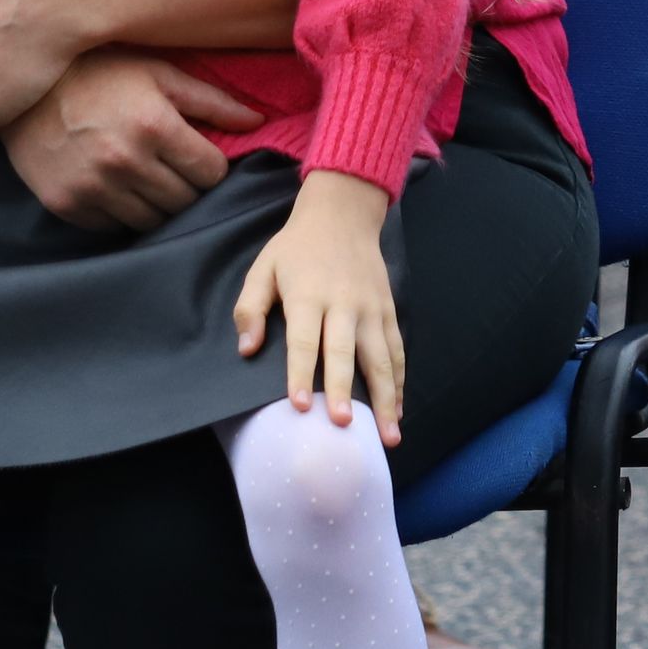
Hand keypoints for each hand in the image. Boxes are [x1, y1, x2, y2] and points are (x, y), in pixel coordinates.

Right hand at [0, 48, 242, 230]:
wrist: (20, 84)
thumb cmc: (99, 71)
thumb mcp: (158, 73)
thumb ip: (211, 100)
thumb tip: (258, 121)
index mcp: (155, 125)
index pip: (211, 173)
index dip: (211, 166)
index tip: (200, 156)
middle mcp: (126, 161)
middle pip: (186, 201)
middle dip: (189, 187)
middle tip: (176, 169)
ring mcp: (94, 187)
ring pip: (154, 221)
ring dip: (159, 205)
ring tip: (149, 179)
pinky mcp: (67, 204)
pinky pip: (115, 227)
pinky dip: (123, 213)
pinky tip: (118, 187)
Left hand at [236, 169, 403, 439]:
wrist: (343, 214)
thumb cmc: (296, 248)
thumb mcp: (263, 268)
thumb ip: (250, 309)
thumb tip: (247, 350)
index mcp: (308, 295)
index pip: (304, 341)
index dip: (300, 374)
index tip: (299, 406)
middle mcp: (344, 304)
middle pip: (345, 353)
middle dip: (343, 390)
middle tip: (344, 426)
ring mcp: (372, 308)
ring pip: (381, 357)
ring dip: (385, 397)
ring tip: (389, 434)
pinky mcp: (388, 310)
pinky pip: (396, 350)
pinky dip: (400, 381)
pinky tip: (399, 410)